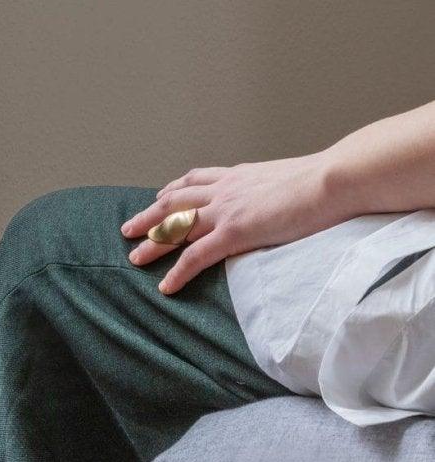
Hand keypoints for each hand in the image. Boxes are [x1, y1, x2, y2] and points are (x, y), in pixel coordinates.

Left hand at [120, 153, 336, 293]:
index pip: (195, 180)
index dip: (174, 190)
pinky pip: (195, 256)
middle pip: (174, 202)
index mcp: (238, 176)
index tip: (159, 197)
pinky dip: (177, 271)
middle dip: (150, 215)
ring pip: (175, 227)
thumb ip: (275, 190)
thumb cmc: (324, 180)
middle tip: (129, 228)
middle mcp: (225, 189)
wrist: (332, 180)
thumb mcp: (289, 179)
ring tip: (133, 257)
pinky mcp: (234, 233)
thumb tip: (283, 198)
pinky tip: (165, 285)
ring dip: (152, 242)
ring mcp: (226, 210)